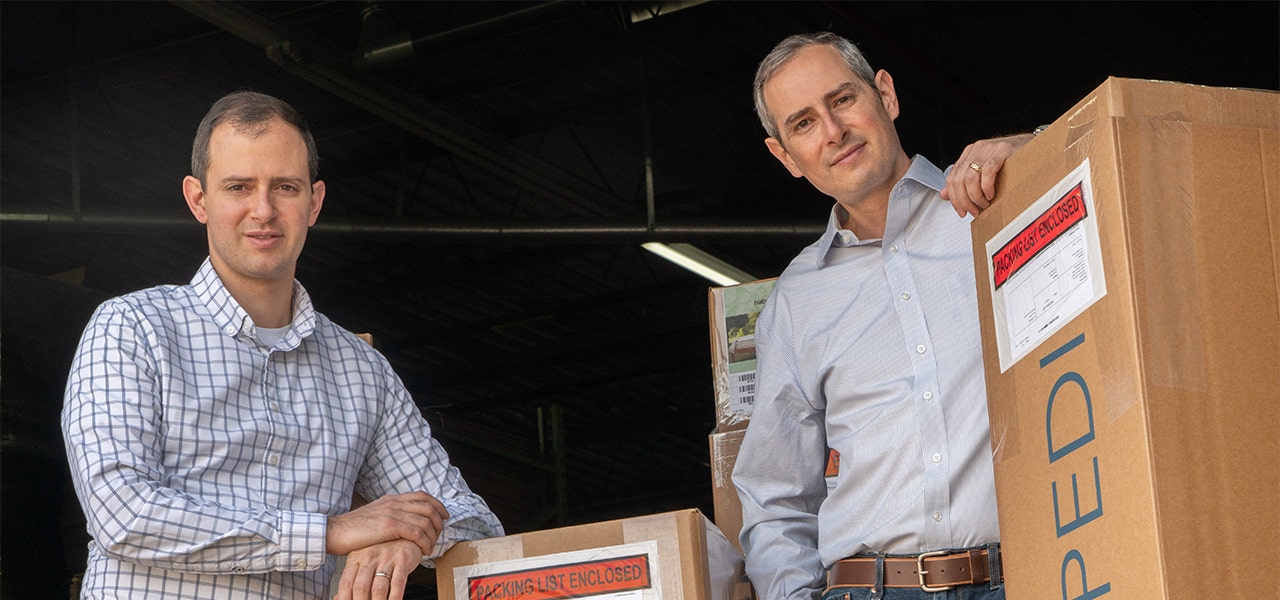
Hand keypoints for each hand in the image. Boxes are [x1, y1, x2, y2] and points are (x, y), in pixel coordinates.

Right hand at [326, 491, 449, 556]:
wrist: (335, 531)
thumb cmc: (353, 528)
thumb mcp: (375, 514)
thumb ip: (391, 514)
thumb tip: (405, 521)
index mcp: (391, 498)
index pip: (422, 495)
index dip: (438, 504)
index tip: (445, 515)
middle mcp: (394, 502)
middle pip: (428, 506)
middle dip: (439, 521)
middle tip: (440, 534)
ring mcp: (392, 512)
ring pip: (425, 520)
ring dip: (433, 535)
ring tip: (431, 546)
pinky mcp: (389, 526)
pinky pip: (416, 532)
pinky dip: (425, 541)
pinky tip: (424, 550)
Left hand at [334, 539, 421, 599]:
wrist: (407, 530)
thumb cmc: (383, 548)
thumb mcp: (363, 560)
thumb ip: (352, 579)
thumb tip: (338, 598)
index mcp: (356, 557)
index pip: (346, 583)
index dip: (344, 598)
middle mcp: (370, 557)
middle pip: (360, 586)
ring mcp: (387, 558)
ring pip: (379, 587)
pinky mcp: (403, 560)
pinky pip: (398, 582)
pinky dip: (395, 597)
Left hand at [941, 133, 1033, 217]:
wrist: (1035, 148)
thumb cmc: (1012, 163)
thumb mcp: (984, 173)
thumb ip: (963, 183)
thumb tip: (944, 195)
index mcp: (968, 154)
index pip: (951, 179)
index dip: (954, 199)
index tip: (962, 212)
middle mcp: (976, 150)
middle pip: (959, 180)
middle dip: (965, 201)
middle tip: (975, 211)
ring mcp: (988, 148)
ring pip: (970, 178)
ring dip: (976, 197)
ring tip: (985, 204)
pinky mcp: (1002, 150)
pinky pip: (988, 171)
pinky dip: (987, 187)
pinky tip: (992, 194)